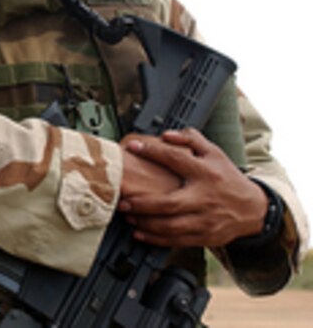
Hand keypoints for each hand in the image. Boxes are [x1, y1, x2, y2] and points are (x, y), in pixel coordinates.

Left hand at [118, 128, 265, 247]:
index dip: (153, 152)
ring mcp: (206, 220)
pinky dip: (156, 239)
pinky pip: (177, 241)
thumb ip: (191, 139)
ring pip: (171, 226)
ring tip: (128, 216)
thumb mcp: (214, 154)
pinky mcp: (205, 236)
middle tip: (122, 201)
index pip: (177, 160)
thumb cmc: (228, 179)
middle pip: (170, 203)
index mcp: (207, 173)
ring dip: (145, 223)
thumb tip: (166, 135)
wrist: (254, 209)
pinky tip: (140, 233)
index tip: (133, 148)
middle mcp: (205, 198)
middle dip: (142, 204)